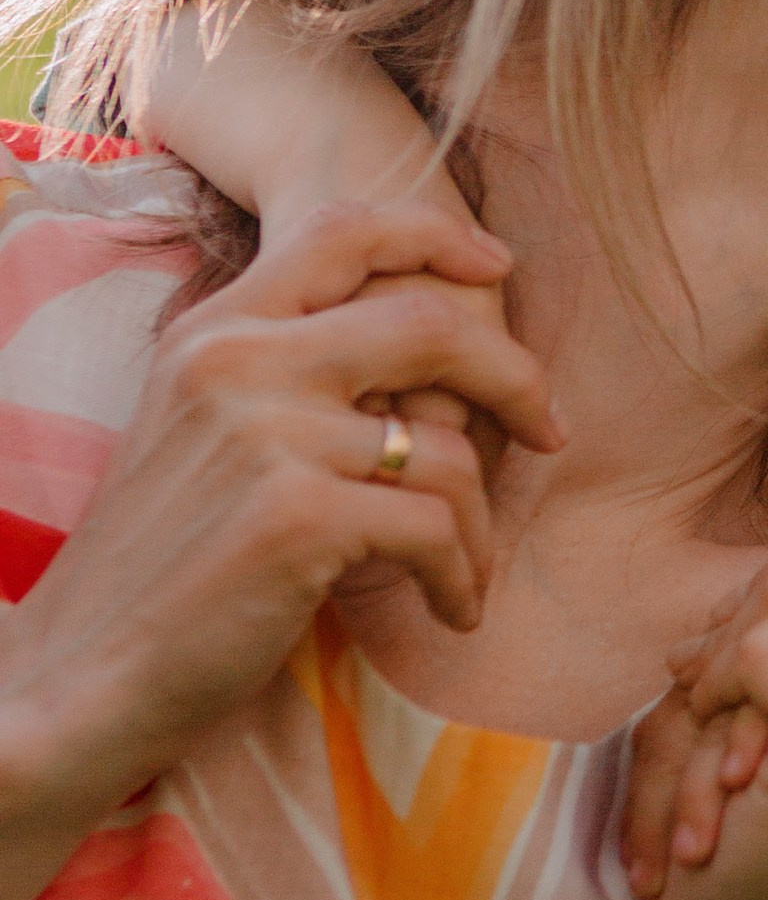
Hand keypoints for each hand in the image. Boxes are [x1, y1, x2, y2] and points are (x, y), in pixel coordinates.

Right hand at [0, 202, 564, 833]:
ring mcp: (269, 435)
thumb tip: (425, 365)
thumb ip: (286, 378)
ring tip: (464, 575)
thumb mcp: (203, 434)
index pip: (341, 230)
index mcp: (214, 329)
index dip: (436, 237)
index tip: (496, 269)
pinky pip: (437, 529)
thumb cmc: (162, 566)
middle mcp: (239, 361)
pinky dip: (461, 577)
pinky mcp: (299, 516)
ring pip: (448, 450)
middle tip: (548, 430)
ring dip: (479, 527)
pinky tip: (450, 610)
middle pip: (430, 321)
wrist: (86, 669)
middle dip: (514, 376)